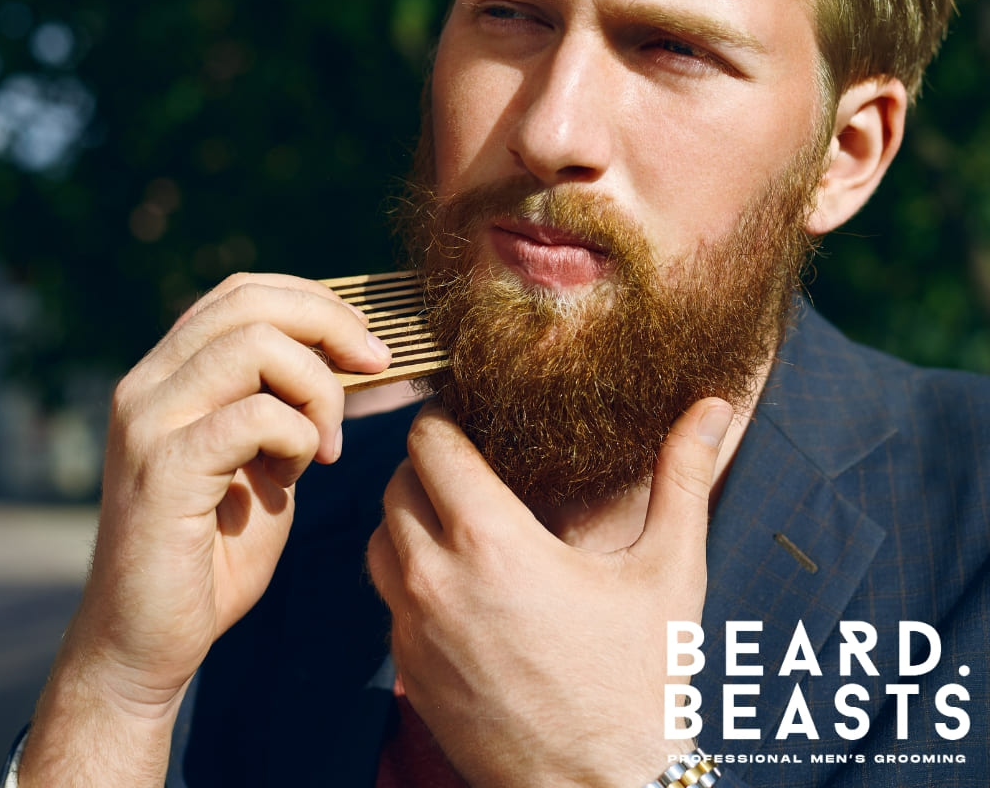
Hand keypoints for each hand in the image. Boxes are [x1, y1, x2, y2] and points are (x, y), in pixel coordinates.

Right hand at [21, 273, 390, 784]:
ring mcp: (148, 420)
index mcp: (170, 372)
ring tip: (326, 446)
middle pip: (252, 301)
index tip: (367, 342)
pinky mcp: (162, 466)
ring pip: (256, 345)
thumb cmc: (220, 548)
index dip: (316, 301)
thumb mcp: (265, 456)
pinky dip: (299, 437)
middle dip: (331, 325)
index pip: (243, 291)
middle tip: (375, 366)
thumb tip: (353, 350)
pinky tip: (296, 476)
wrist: (152, 639)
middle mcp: (149, 383)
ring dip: (317, 390)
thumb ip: (289, 401)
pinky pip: (255, 415)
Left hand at [368, 398, 732, 787]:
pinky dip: (407, 575)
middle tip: (465, 464)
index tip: (466, 417)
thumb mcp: (669, 572)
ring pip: (380, 540)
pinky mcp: (408, 670)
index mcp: (492, 541)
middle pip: (397, 484)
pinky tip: (455, 582)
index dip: (443, 418)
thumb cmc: (639, 683)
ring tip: (454, 517)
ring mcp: (414, 629)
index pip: (429, 443)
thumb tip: (710, 408)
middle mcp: (436, 578)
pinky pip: (387, 598)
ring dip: (407, 518)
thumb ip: (682, 479)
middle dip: (426, 464)